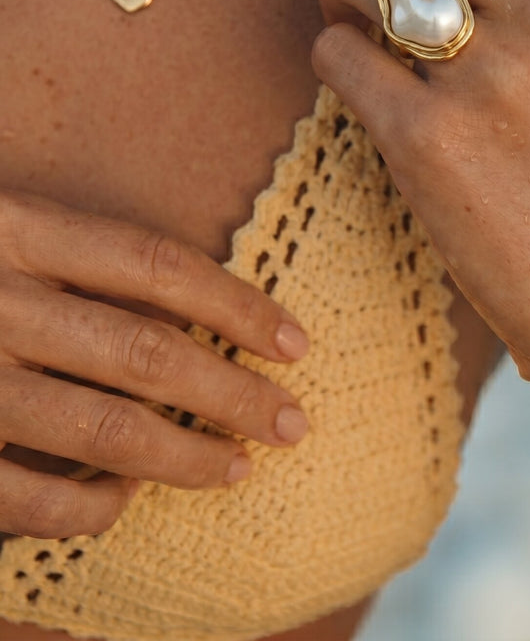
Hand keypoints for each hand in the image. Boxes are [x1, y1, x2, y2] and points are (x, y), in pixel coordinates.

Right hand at [0, 190, 310, 537]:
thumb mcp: (7, 228)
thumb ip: (81, 256)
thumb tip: (201, 304)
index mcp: (14, 227)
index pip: (157, 263)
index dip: (238, 304)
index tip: (296, 343)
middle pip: (145, 353)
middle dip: (234, 395)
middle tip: (294, 423)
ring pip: (101, 431)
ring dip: (184, 458)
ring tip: (239, 468)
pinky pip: (29, 498)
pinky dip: (91, 507)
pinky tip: (129, 501)